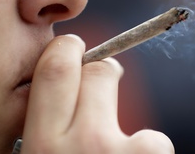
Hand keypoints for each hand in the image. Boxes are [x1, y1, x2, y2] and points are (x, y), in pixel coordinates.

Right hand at [21, 35, 173, 153]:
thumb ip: (41, 129)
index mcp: (41, 146)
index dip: (66, 51)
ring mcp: (116, 150)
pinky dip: (146, 147)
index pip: (55, 71)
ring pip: (131, 105)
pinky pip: (153, 139)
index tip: (73, 50)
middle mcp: (79, 144)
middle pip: (98, 70)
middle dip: (100, 66)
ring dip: (120, 111)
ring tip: (119, 141)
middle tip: (105, 74)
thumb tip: (53, 95)